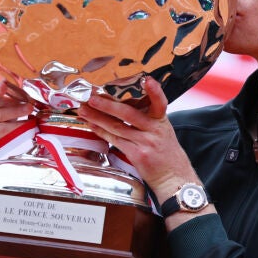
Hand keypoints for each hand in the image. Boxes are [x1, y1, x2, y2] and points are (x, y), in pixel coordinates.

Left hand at [77, 77, 198, 199]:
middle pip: (129, 113)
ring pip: (117, 127)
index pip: (160, 103)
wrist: (173, 177)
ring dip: (98, 117)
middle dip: (108, 105)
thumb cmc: (166, 152)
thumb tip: (127, 104)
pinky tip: (92, 125)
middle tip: (92, 97)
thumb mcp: (164, 130)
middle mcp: (154, 130)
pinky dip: (102, 131)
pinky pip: (115, 140)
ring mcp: (145, 143)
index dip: (155, 91)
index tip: (147, 80)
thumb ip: (150, 117)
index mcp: (162, 121)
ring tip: (84, 110)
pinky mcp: (137, 155)